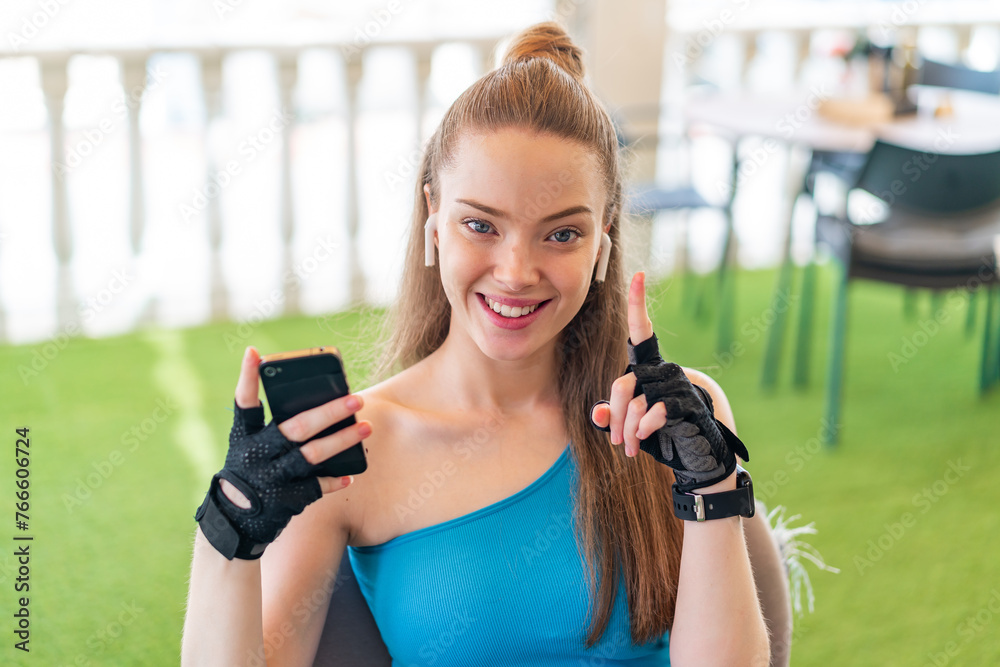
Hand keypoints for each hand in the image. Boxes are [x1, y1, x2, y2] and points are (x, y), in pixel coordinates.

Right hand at [195, 346, 370, 559]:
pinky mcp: (284, 498)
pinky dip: (334, 480)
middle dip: (330, 412)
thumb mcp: (249, 445)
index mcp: (244, 436)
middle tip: (357, 400)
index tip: (254, 353)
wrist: (236, 520)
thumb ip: (272, 424)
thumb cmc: (251, 470)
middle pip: (296, 427)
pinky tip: (350, 474)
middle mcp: (256, 454)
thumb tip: (318, 400)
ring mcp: (271, 476)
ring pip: (312, 455)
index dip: (247, 377)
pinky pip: (315, 486)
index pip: (244, 402)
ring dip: (342, 441)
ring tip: (366, 428)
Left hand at [590, 272, 748, 491]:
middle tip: (616, 441)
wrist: (695, 452)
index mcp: (648, 368)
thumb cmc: (659, 433)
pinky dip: (644, 427)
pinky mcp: (686, 402)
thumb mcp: (628, 424)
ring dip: (628, 428)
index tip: (638, 274)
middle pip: (623, 384)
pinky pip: (656, 410)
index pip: (641, 331)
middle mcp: (663, 370)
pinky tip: (644, 437)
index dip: (638, 303)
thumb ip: (611, 417)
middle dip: (615, 415)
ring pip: (636, 401)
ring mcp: (676, 385)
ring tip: (629, 447)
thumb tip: (596, 415)